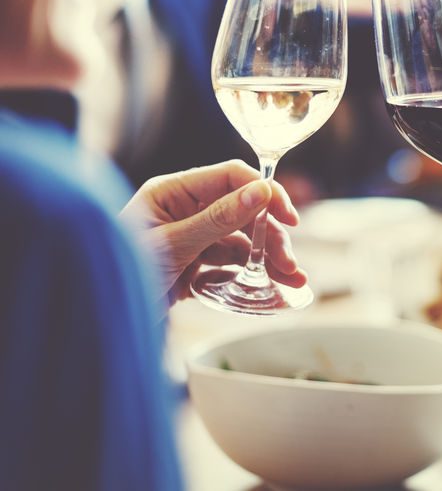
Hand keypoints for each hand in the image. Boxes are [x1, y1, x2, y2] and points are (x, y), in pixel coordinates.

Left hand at [121, 160, 305, 304]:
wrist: (93, 320)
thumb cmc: (119, 275)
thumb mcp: (173, 245)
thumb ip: (218, 218)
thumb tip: (261, 192)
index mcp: (174, 192)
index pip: (231, 177)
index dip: (265, 193)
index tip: (289, 218)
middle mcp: (185, 210)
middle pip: (244, 211)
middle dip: (271, 236)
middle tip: (290, 265)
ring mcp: (190, 237)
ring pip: (242, 240)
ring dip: (268, 258)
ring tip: (291, 281)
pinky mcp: (193, 265)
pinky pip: (230, 262)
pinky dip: (251, 273)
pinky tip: (268, 286)